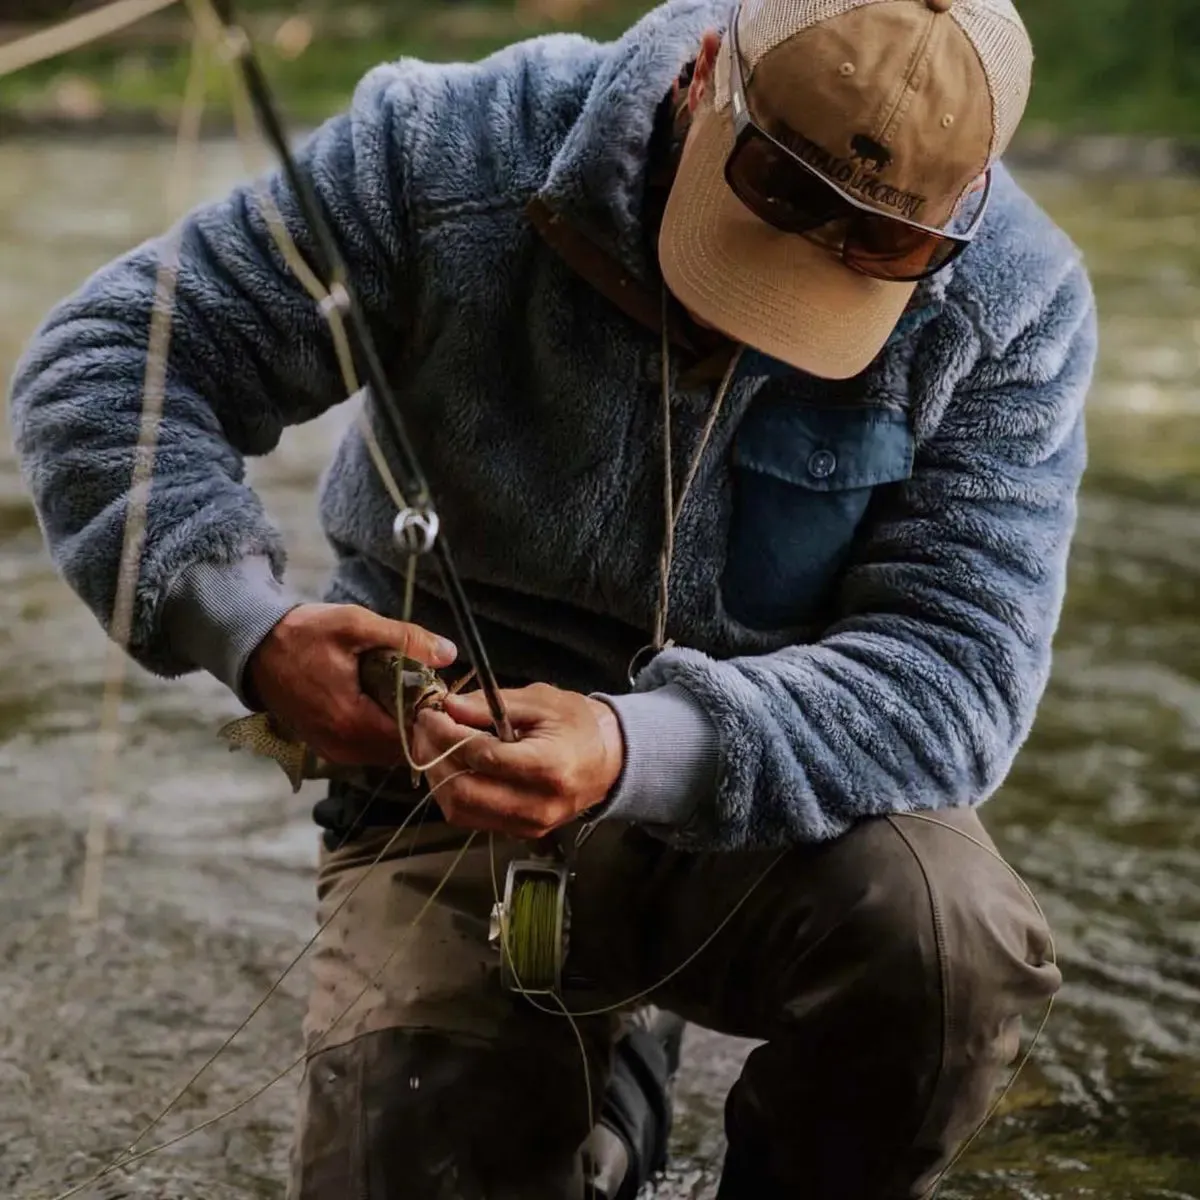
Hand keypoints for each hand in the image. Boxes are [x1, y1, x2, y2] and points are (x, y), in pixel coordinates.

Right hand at [246, 603, 456, 766]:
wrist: (253, 646)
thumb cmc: (302, 633)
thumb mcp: (355, 624)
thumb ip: (405, 639)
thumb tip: (449, 653)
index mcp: (351, 723)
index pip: (414, 736)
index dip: (433, 714)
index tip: (440, 688)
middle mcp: (343, 748)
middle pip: (403, 748)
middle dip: (420, 721)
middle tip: (426, 685)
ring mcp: (333, 752)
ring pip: (387, 750)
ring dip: (403, 726)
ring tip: (406, 690)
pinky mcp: (327, 747)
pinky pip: (369, 747)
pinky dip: (383, 728)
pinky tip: (384, 700)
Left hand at [411, 683, 624, 838]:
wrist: (611, 760)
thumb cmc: (579, 723)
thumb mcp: (541, 701)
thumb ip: (492, 704)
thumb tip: (448, 707)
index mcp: (548, 767)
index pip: (482, 757)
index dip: (447, 735)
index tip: (430, 713)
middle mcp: (537, 805)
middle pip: (464, 790)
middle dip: (433, 757)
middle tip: (423, 729)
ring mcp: (528, 825)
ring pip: (461, 810)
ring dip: (436, 778)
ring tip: (430, 746)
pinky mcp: (520, 833)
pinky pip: (471, 819)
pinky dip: (452, 792)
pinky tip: (448, 766)